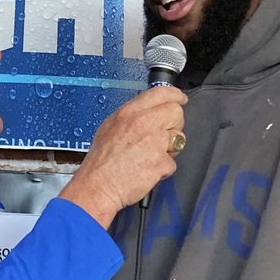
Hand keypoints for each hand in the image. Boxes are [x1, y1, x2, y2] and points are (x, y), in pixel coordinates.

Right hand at [59, 87, 186, 227]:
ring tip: (152, 156)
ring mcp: (154, 143)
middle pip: (176, 112)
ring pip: (179, 138)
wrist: (98, 186)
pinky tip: (148, 170)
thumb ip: (132, 116)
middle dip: (175, 124)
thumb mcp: (110, 126)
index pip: (161, 92)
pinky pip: (173, 162)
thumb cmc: (101, 162)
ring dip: (170, 148)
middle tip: (164, 135)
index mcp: (129, 113)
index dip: (175, 95)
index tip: (180, 99)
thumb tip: (148, 111)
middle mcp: (143, 123)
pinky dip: (163, 169)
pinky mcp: (161, 162)